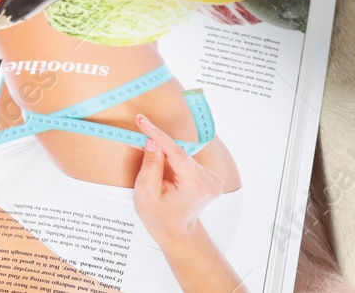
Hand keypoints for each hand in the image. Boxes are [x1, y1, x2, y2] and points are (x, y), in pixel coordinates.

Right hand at [133, 114, 223, 242]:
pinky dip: (175, 161)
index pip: (177, 153)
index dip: (159, 135)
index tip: (143, 121)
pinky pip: (189, 160)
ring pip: (184, 156)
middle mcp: (209, 183)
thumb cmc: (158, 216)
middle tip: (140, 137)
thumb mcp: (146, 192)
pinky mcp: (212, 178)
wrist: (176, 232)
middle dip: (160, 146)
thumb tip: (153, 141)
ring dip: (168, 155)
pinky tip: (169, 174)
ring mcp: (214, 181)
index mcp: (195, 188)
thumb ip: (150, 165)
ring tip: (157, 172)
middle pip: (180, 153)